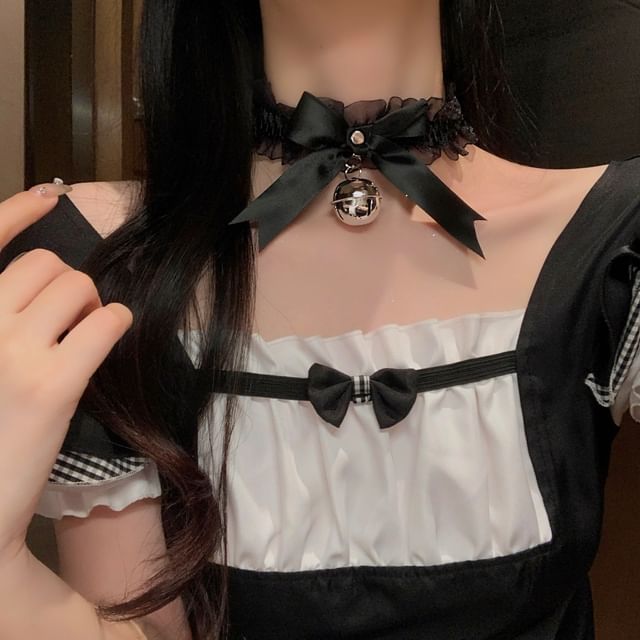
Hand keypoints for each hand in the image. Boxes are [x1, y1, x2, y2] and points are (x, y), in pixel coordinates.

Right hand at [0, 185, 132, 559]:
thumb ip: (3, 320)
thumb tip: (48, 283)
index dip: (16, 211)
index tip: (47, 196)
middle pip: (45, 264)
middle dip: (66, 283)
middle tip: (69, 316)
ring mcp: (11, 352)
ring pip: (78, 286)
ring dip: (91, 304)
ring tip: (82, 333)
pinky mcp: (53, 383)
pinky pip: (105, 321)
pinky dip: (116, 321)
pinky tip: (109, 334)